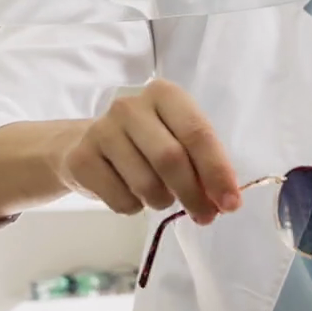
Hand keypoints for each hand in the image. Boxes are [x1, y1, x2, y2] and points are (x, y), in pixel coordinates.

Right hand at [56, 79, 241, 222]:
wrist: (87, 145)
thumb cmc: (147, 142)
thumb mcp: (178, 139)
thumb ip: (202, 163)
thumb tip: (224, 201)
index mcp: (164, 94)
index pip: (197, 133)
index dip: (217, 172)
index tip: (231, 203)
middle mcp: (130, 106)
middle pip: (171, 159)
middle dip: (194, 194)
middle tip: (205, 216)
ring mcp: (101, 130)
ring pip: (146, 184)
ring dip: (162, 202)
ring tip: (162, 198)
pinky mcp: (80, 159)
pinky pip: (120, 200)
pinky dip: (134, 207)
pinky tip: (131, 194)